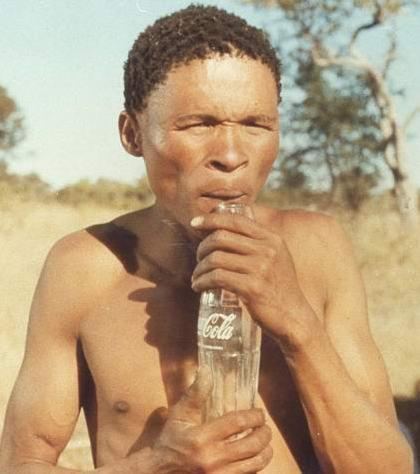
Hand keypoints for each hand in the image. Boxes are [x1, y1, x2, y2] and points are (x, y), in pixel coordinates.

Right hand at [151, 367, 272, 472]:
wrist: (160, 473)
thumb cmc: (171, 440)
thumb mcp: (180, 415)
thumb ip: (196, 394)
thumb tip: (206, 371)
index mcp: (202, 438)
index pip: (237, 423)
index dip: (254, 416)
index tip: (259, 412)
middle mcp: (212, 459)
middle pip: (251, 444)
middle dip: (264, 433)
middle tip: (265, 426)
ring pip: (254, 464)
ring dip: (265, 451)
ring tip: (265, 442)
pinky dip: (256, 466)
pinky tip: (255, 457)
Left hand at [190, 212, 317, 349]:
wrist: (294, 317)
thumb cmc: (279, 288)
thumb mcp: (276, 258)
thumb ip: (258, 243)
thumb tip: (225, 230)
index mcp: (272, 239)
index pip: (236, 220)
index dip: (211, 218)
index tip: (195, 223)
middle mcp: (267, 250)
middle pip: (221, 237)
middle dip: (202, 246)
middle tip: (198, 258)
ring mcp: (260, 268)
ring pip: (216, 258)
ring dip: (200, 267)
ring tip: (197, 276)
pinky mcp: (252, 287)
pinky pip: (217, 278)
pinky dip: (202, 281)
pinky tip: (198, 286)